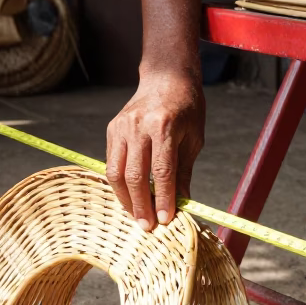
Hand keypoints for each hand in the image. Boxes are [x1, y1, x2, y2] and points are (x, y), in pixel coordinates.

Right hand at [106, 68, 205, 230]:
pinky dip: (119, 183)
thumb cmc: (187, 108)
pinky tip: (129, 195)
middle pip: (134, 175)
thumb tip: (181, 203)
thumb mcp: (194, 138)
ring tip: (136, 215)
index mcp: (164, 127)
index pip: (162, 172)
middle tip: (147, 227)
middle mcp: (139, 126)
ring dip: (125, 198)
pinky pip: (111, 161)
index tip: (165, 220)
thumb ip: (183, 171)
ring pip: (116, 172)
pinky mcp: (112, 128)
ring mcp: (122, 127)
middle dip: (141, 205)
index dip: (163, 199)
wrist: (166, 77)